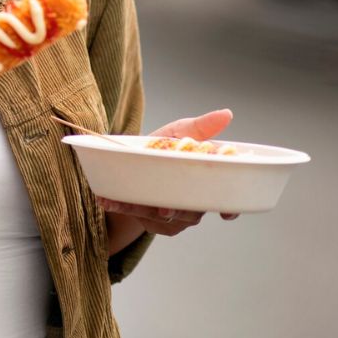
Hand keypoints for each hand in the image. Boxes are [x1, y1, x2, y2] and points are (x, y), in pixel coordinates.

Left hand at [99, 109, 238, 243]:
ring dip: (143, 209)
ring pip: (167, 218)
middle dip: (177, 209)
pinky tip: (108, 200)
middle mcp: (196, 202)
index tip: (225, 212)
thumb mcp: (178, 132)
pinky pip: (143, 219)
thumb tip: (226, 114)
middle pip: (193, 212)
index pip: (226, 199)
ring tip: (124, 199)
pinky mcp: (157, 224)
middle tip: (164, 208)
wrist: (131, 162)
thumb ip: (200, 127)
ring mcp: (178, 217)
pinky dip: (125, 208)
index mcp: (205, 180)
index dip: (229, 208)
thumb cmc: (161, 146)